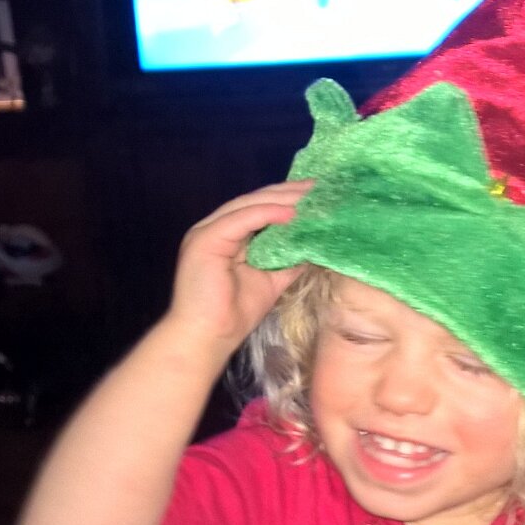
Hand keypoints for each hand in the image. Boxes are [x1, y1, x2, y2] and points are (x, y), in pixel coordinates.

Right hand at [166, 180, 312, 352]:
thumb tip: (314, 246)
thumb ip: (289, 260)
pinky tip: (291, 213)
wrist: (208, 337)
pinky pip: (241, 219)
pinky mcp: (205, 239)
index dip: (287, 199)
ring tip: (310, 196)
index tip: (316, 194)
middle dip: (288, 192)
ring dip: (281, 199)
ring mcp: (207, 231)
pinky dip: (267, 214)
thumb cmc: (236, 313)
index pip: (259, 208)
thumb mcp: (272, 281)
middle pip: (255, 201)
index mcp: (228, 235)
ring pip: (248, 205)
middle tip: (319, 187)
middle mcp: (215, 227)